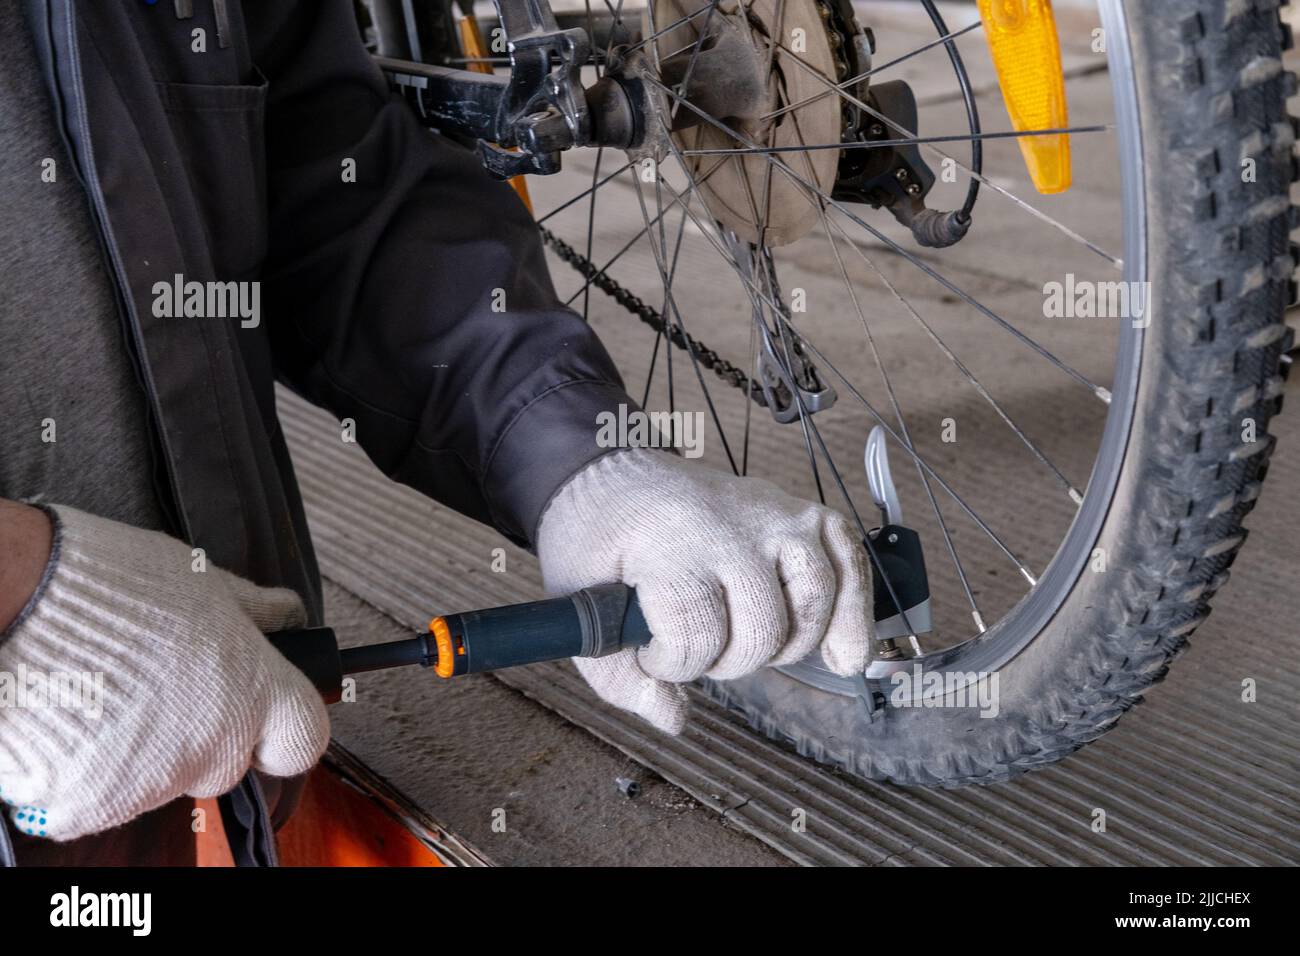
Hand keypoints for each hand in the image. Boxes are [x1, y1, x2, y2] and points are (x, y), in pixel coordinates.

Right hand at [0, 506, 328, 840]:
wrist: (15, 604)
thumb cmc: (109, 582)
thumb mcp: (200, 580)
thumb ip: (251, 609)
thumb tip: (287, 613)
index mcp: (253, 691)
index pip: (304, 738)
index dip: (283, 728)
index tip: (265, 715)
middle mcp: (214, 744)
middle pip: (227, 763)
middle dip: (203, 734)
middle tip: (160, 688)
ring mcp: (154, 781)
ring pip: (163, 780)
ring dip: (143, 750)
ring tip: (106, 693)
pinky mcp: (93, 805)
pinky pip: (103, 797)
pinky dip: (89, 771)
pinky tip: (74, 720)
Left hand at [537, 449, 871, 733]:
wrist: (612, 472)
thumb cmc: (595, 538)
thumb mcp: (578, 602)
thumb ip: (616, 674)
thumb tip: (673, 719)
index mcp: (669, 543)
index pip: (698, 633)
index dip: (674, 665)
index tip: (652, 654)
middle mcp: (730, 524)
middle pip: (762, 626)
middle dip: (728, 660)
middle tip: (699, 648)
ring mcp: (773, 513)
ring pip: (814, 598)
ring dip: (787, 643)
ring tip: (753, 646)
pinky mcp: (799, 512)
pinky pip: (849, 559)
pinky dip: (856, 609)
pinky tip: (844, 653)